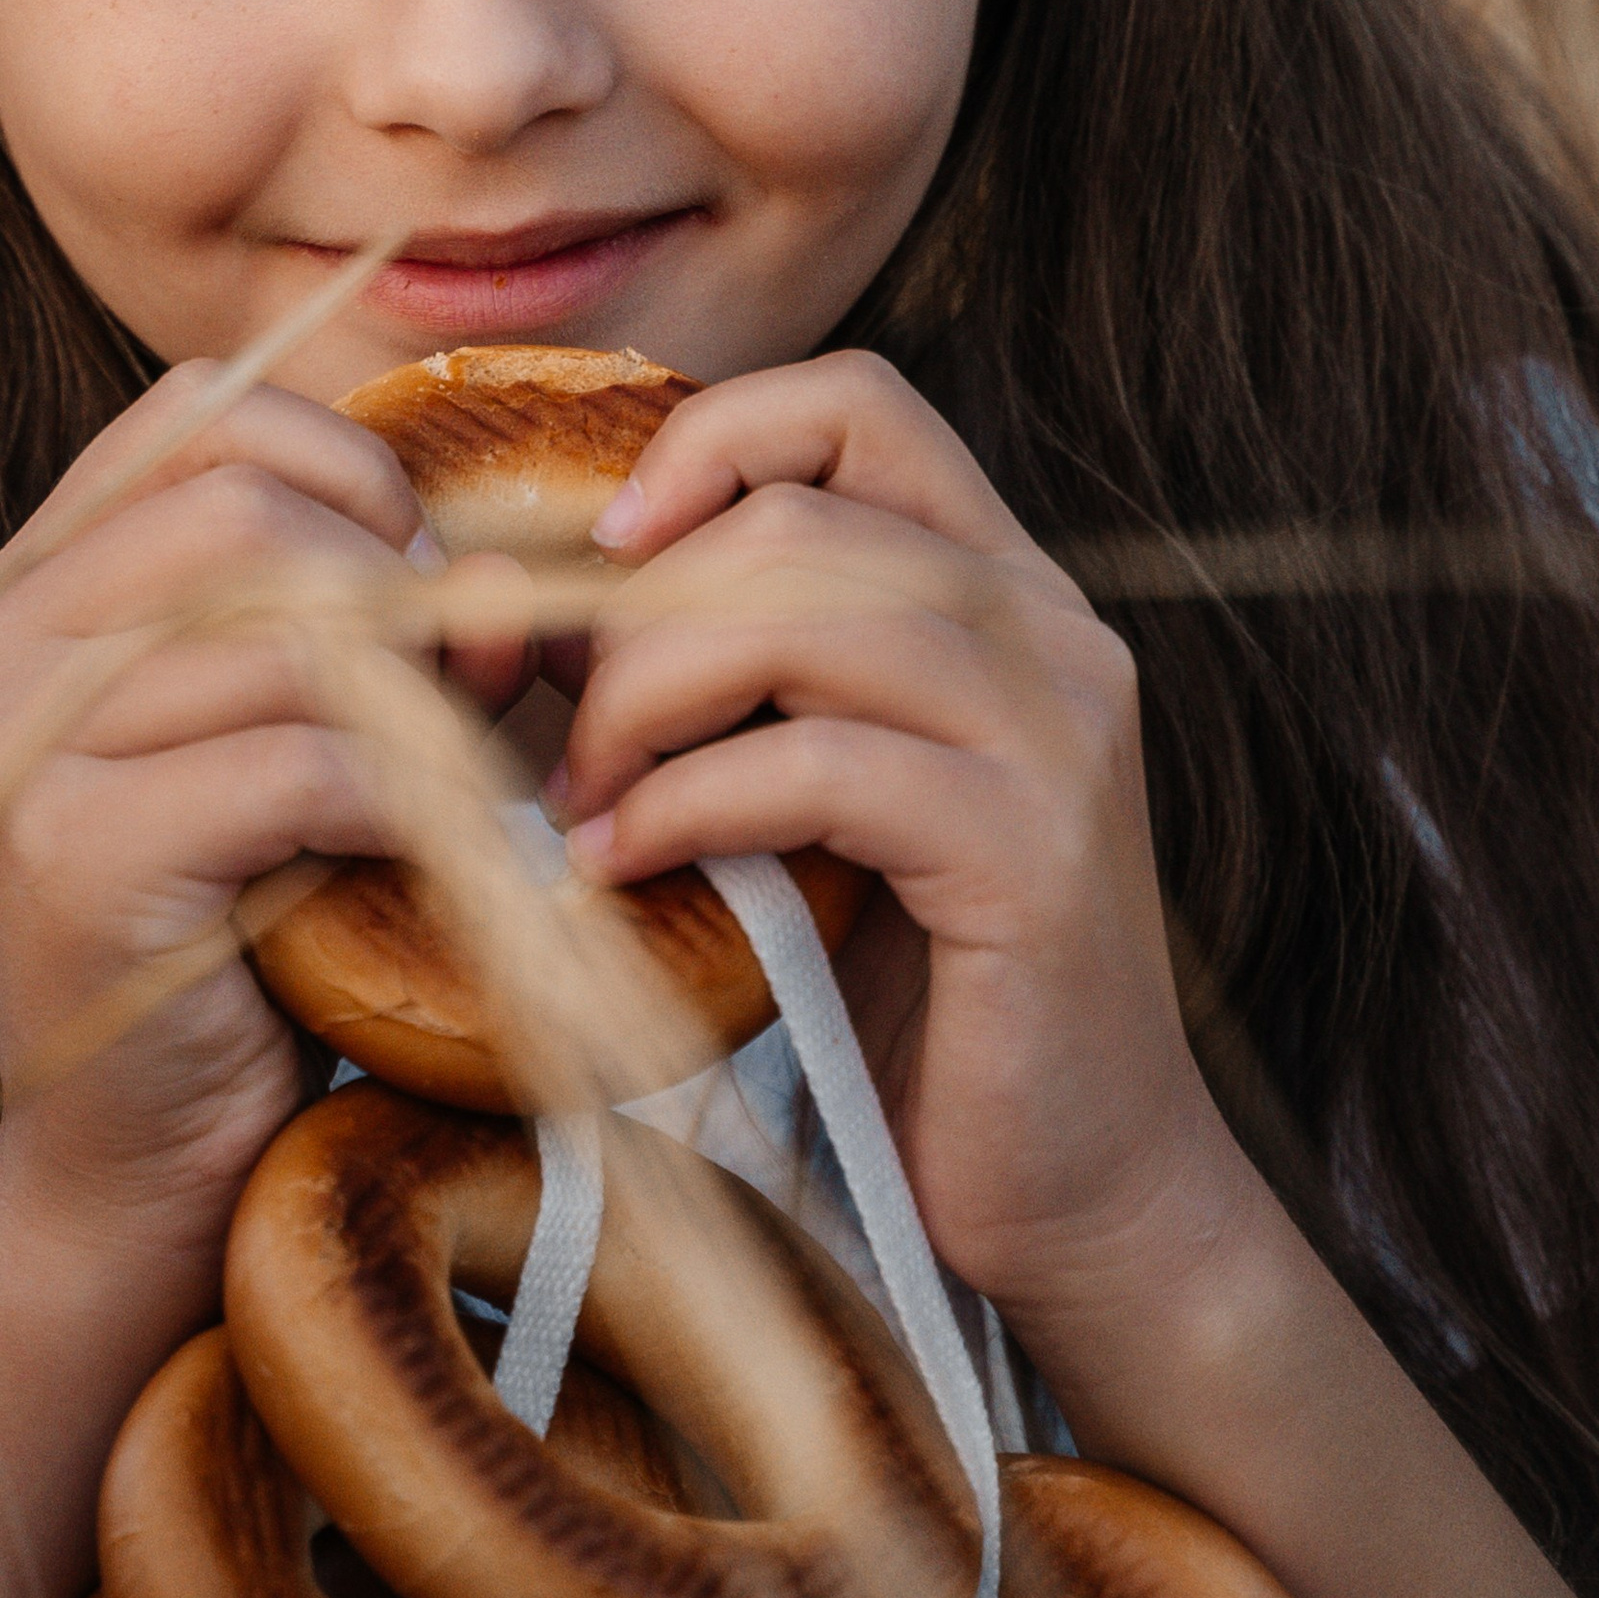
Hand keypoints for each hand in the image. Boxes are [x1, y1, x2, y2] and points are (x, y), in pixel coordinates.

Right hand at [0, 370, 428, 1292]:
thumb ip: (355, 622)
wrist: (141, 1180)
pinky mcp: (72, 859)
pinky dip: (401, 804)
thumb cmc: (239, 944)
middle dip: (398, 585)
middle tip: (472, 697)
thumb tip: (497, 567)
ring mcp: (15, 756)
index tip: (421, 578)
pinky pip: (299, 762)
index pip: (194, 412)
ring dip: (419, 705)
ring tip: (463, 788)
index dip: (344, 464)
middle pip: (246, 506)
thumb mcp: (284, 737)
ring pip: (285, 629)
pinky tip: (423, 863)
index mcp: (23, 596)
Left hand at [554, 351, 1237, 1333]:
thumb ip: (723, 684)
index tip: (604, 555)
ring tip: (585, 799)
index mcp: (1004, 591)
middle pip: (793, 516)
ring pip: (801, 610)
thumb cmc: (912, 995)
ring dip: (642, 699)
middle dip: (631, 617)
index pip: (853, 405)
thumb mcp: (807, 799)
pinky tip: (624, 864)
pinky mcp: (1033, 854)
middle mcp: (1052, 633)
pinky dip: (685, 803)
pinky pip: (818, 764)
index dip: (706, 444)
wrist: (1081, 1192)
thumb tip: (518, 611)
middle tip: (560, 734)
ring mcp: (1057, 737)